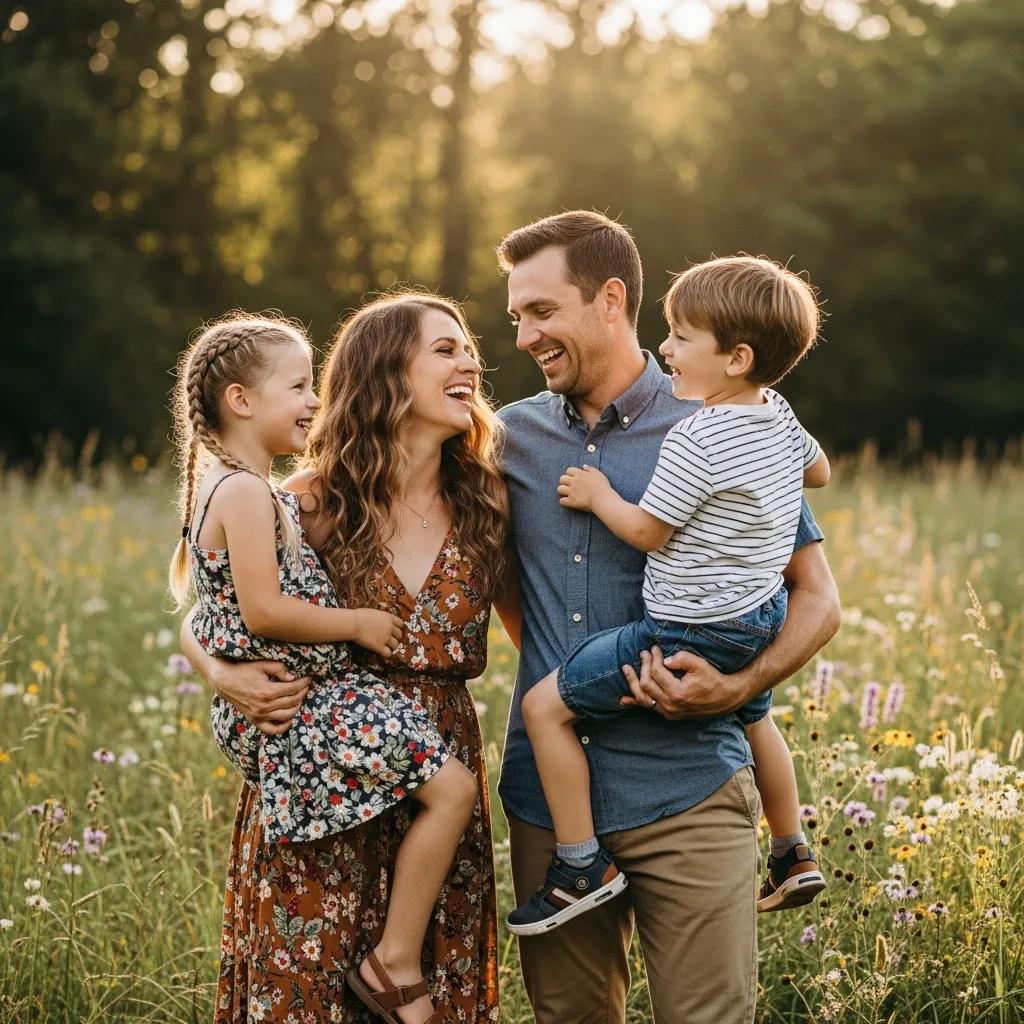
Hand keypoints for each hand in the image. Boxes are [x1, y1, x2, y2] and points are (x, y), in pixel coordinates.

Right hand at [210, 660, 310, 735]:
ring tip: (299, 697)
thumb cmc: (243, 670)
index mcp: (267, 692)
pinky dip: (283, 726)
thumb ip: (279, 669)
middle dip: (303, 692)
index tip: (309, 678)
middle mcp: (264, 706)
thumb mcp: (262, 664)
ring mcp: (259, 715)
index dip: (303, 683)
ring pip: (287, 715)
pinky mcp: (255, 720)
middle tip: (306, 686)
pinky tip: (289, 718)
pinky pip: (272, 729)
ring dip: (297, 706)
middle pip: (292, 701)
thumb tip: (294, 678)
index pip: (293, 689)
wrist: (223, 680)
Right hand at [351, 609, 404, 657]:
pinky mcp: (380, 646)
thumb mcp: (373, 612)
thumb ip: (380, 617)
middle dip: (395, 637)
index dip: (397, 628)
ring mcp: (386, 637)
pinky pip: (388, 653)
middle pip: (399, 635)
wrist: (353, 623)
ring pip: (395, 645)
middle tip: (389, 640)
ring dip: (391, 646)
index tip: (394, 631)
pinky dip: (386, 654)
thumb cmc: (359, 616)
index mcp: (388, 617)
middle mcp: (390, 627)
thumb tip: (378, 620)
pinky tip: (381, 653)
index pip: (400, 623)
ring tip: (385, 647)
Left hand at [558, 465, 610, 511]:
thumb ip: (590, 469)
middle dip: (565, 482)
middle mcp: (574, 482)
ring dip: (563, 491)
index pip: (569, 470)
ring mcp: (571, 491)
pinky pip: (561, 501)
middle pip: (562, 479)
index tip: (574, 478)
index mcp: (580, 474)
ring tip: (568, 493)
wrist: (602, 499)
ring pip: (560, 489)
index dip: (571, 474)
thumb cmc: (602, 486)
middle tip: (570, 486)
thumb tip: (584, 466)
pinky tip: (569, 502)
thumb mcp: (598, 474)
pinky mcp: (571, 501)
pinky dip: (564, 501)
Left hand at [619, 647, 755, 718]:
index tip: (655, 648)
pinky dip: (635, 702)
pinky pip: (648, 708)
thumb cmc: (713, 679)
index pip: (656, 673)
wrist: (727, 697)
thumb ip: (681, 658)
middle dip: (644, 666)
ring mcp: (669, 712)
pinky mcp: (669, 714)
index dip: (654, 658)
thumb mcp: (699, 664)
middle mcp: (670, 705)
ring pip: (643, 698)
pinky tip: (623, 699)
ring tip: (626, 669)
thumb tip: (664, 660)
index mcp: (677, 693)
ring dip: (633, 683)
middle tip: (644, 653)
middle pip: (646, 684)